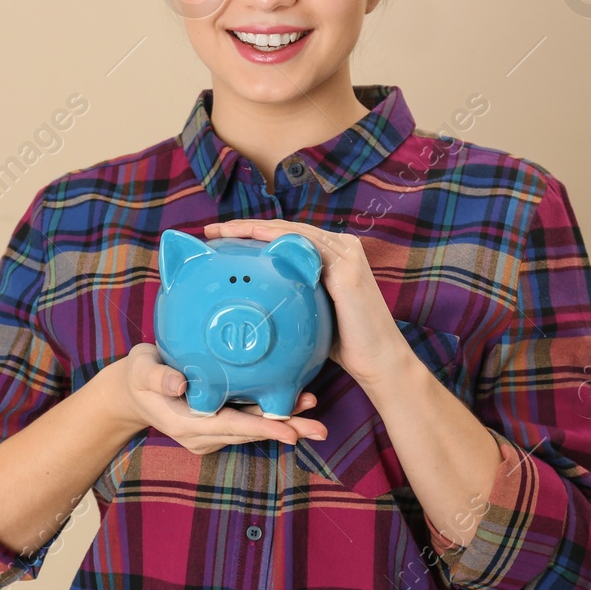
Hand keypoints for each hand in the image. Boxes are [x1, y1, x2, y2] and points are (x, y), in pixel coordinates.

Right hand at [103, 343, 326, 455]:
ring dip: (283, 421)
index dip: (262, 428)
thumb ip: (158, 377)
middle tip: (320, 428)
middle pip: (249, 432)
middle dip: (285, 428)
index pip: (231, 427)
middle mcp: (202, 434)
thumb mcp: (141, 370)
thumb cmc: (138, 375)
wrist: (131, 393)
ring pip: (252, 428)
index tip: (290, 432)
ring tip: (313, 409)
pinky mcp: (217, 425)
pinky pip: (246, 422)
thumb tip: (178, 384)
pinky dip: (269, 415)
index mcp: (187, 424)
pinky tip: (293, 404)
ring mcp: (210, 433)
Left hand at [203, 218, 413, 389]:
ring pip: (290, 231)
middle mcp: (341, 248)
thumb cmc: (344, 343)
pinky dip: (275, 238)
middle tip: (212, 231)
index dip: (253, 234)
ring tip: (222, 232)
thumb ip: (292, 298)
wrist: (378, 362)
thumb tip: (254, 302)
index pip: (287, 238)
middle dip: (245, 227)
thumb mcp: (311, 313)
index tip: (221, 240)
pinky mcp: (346, 267)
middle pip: (285, 229)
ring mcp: (345, 254)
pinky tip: (251, 238)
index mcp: (333, 255)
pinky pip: (304, 245)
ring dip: (252, 228)